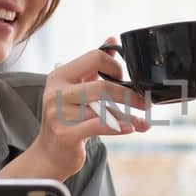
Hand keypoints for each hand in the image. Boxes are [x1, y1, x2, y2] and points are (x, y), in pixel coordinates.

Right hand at [3, 39, 149, 180]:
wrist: (49, 154)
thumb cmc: (67, 119)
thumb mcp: (76, 89)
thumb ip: (93, 67)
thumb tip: (111, 40)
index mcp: (60, 76)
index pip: (94, 58)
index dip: (115, 67)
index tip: (125, 79)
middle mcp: (56, 92)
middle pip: (102, 86)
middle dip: (129, 94)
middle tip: (145, 102)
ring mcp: (58, 114)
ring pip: (104, 109)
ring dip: (129, 116)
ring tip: (143, 122)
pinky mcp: (66, 134)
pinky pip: (99, 126)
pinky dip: (118, 126)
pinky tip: (131, 128)